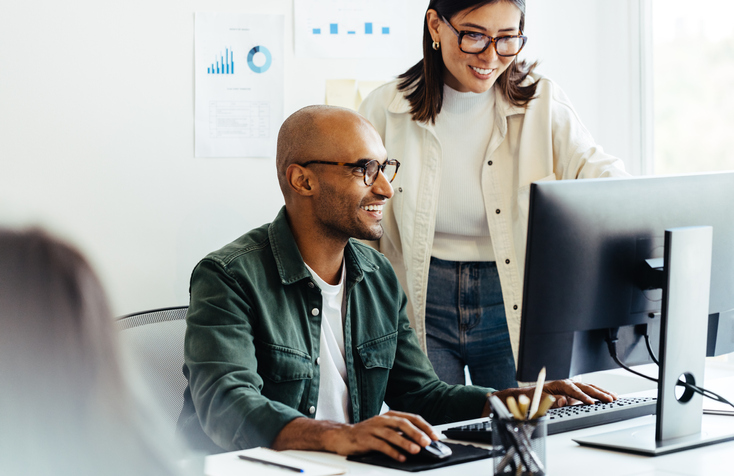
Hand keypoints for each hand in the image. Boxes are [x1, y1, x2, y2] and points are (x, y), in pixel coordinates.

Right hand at [328, 410, 438, 461]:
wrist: (343, 436)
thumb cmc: (368, 434)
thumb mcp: (386, 430)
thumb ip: (401, 433)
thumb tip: (422, 442)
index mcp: (390, 416)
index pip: (411, 418)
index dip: (424, 426)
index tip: (435, 436)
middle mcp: (382, 419)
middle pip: (402, 423)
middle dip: (416, 433)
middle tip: (427, 442)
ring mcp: (373, 428)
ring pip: (392, 434)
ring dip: (405, 442)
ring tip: (416, 450)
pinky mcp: (365, 439)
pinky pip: (380, 445)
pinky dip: (392, 452)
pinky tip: (400, 458)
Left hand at [486, 380, 617, 415]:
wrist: (529, 395)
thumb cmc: (533, 396)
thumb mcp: (538, 399)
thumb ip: (551, 400)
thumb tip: (563, 401)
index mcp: (558, 384)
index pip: (573, 390)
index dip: (582, 397)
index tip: (591, 403)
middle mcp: (567, 384)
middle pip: (585, 387)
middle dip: (598, 393)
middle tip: (609, 399)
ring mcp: (571, 388)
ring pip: (589, 388)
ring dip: (601, 392)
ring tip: (614, 397)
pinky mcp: (574, 393)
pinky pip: (588, 392)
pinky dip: (599, 393)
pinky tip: (608, 396)